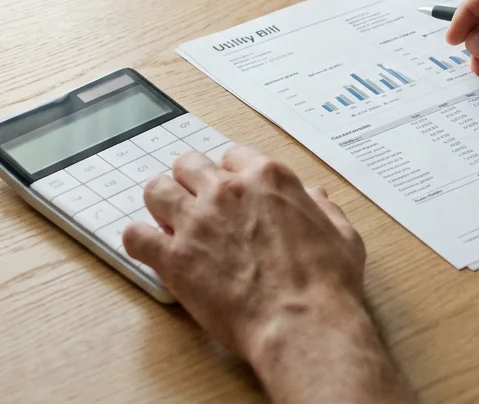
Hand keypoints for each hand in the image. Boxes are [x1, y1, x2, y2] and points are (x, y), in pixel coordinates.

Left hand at [123, 146, 369, 360]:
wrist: (302, 322)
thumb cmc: (326, 283)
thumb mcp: (343, 235)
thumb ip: (324, 209)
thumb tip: (315, 197)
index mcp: (268, 178)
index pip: (234, 156)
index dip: (230, 175)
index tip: (231, 192)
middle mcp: (227, 191)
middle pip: (188, 164)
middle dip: (190, 183)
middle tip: (196, 206)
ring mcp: (197, 222)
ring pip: (156, 190)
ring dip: (161, 205)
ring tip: (169, 224)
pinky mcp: (175, 257)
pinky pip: (135, 236)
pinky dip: (139, 241)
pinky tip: (151, 250)